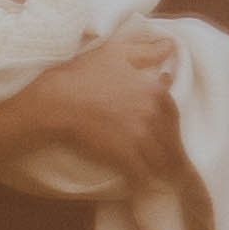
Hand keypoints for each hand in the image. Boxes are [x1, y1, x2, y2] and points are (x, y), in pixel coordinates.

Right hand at [24, 31, 178, 179]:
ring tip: (157, 175)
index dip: (168, 128)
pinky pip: (142, 176)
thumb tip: (170, 46)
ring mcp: (140, 137)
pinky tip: (138, 183)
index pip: (174, 116)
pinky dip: (142, 181)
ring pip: (161, 162)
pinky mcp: (124, 156)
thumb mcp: (116, 53)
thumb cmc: (82, 75)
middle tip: (166, 163)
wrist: (54, 102)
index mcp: (155, 91)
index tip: (162, 136)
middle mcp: (153, 115)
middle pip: (171, 142)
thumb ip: (147, 52)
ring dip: (160, 169)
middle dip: (169, 152)